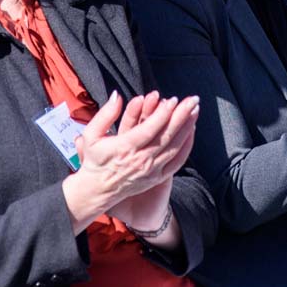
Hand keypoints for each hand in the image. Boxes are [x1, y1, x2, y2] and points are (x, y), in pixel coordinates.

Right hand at [63, 92, 197, 233]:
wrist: (97, 190)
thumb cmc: (94, 159)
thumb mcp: (91, 135)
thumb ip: (105, 114)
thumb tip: (117, 95)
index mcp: (124, 148)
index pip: (149, 129)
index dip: (163, 114)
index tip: (173, 99)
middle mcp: (140, 160)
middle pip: (166, 135)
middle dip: (182, 115)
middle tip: (193, 99)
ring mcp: (151, 171)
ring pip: (175, 147)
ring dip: (187, 127)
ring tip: (195, 110)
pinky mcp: (157, 178)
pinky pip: (177, 161)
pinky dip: (186, 146)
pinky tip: (191, 132)